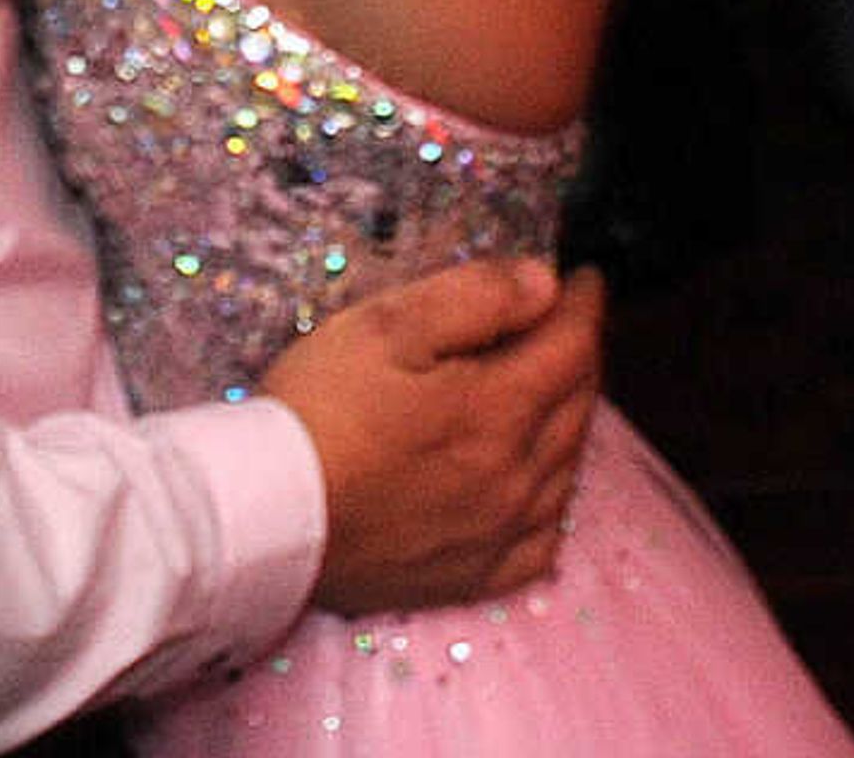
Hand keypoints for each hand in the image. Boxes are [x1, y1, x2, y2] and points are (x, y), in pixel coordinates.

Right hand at [266, 255, 601, 614]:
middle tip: (570, 329)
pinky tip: (539, 494)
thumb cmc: (319, 409)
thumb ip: (472, 297)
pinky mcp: (473, 574)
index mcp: (499, 408)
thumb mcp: (384, 326)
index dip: (583, 306)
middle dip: (581, 359)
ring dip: (572, 425)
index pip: (569, 347)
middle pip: (577, 408)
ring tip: (557, 395)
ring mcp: (500, 532)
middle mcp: (517, 475)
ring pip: (567, 472)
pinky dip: (552, 507)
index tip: (585, 279)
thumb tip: (543, 283)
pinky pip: (541, 544)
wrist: (268, 513)